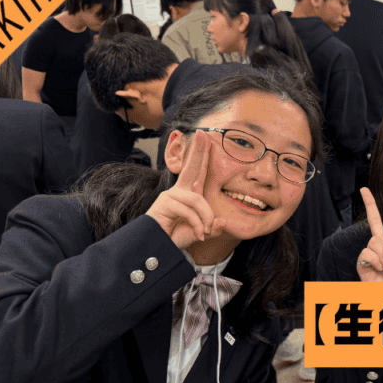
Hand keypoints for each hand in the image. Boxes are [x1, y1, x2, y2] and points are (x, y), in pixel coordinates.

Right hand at [146, 131, 240, 248]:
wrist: (159, 249)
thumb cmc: (175, 238)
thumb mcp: (200, 233)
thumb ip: (212, 228)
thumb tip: (223, 222)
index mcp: (188, 195)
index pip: (197, 172)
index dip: (201, 156)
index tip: (205, 138)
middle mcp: (179, 192)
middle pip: (191, 168)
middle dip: (198, 151)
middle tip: (203, 133)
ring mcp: (170, 196)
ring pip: (197, 200)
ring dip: (205, 218)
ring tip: (204, 232)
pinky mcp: (165, 203)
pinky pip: (189, 210)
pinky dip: (197, 223)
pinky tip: (198, 234)